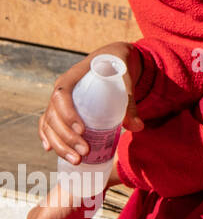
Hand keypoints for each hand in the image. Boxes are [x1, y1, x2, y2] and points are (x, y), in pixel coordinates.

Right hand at [40, 42, 143, 165]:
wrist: (114, 58)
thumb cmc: (119, 66)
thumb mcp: (126, 78)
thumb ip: (131, 102)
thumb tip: (138, 128)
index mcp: (73, 77)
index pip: (61, 95)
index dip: (68, 114)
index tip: (83, 130)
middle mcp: (61, 89)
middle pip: (53, 115)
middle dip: (66, 137)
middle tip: (83, 153)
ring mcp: (59, 100)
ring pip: (49, 123)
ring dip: (59, 144)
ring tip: (76, 160)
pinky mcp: (62, 109)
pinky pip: (48, 123)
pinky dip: (47, 136)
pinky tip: (51, 150)